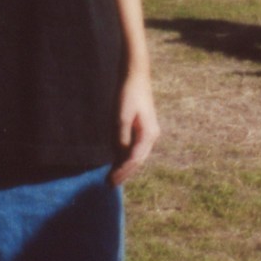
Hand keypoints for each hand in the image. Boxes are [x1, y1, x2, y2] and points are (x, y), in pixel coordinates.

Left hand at [111, 71, 159, 186]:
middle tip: (109, 184)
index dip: (122, 171)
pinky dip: (125, 157)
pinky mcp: (141, 129)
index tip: (111, 180)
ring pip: (136, 156)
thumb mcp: (122, 116)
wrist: (135, 76)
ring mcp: (147, 133)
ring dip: (124, 167)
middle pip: (137, 161)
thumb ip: (121, 136)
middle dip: (124, 173)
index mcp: (148, 134)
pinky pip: (133, 148)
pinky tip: (116, 162)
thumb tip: (120, 154)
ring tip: (112, 178)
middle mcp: (150, 136)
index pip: (135, 159)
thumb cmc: (128, 94)